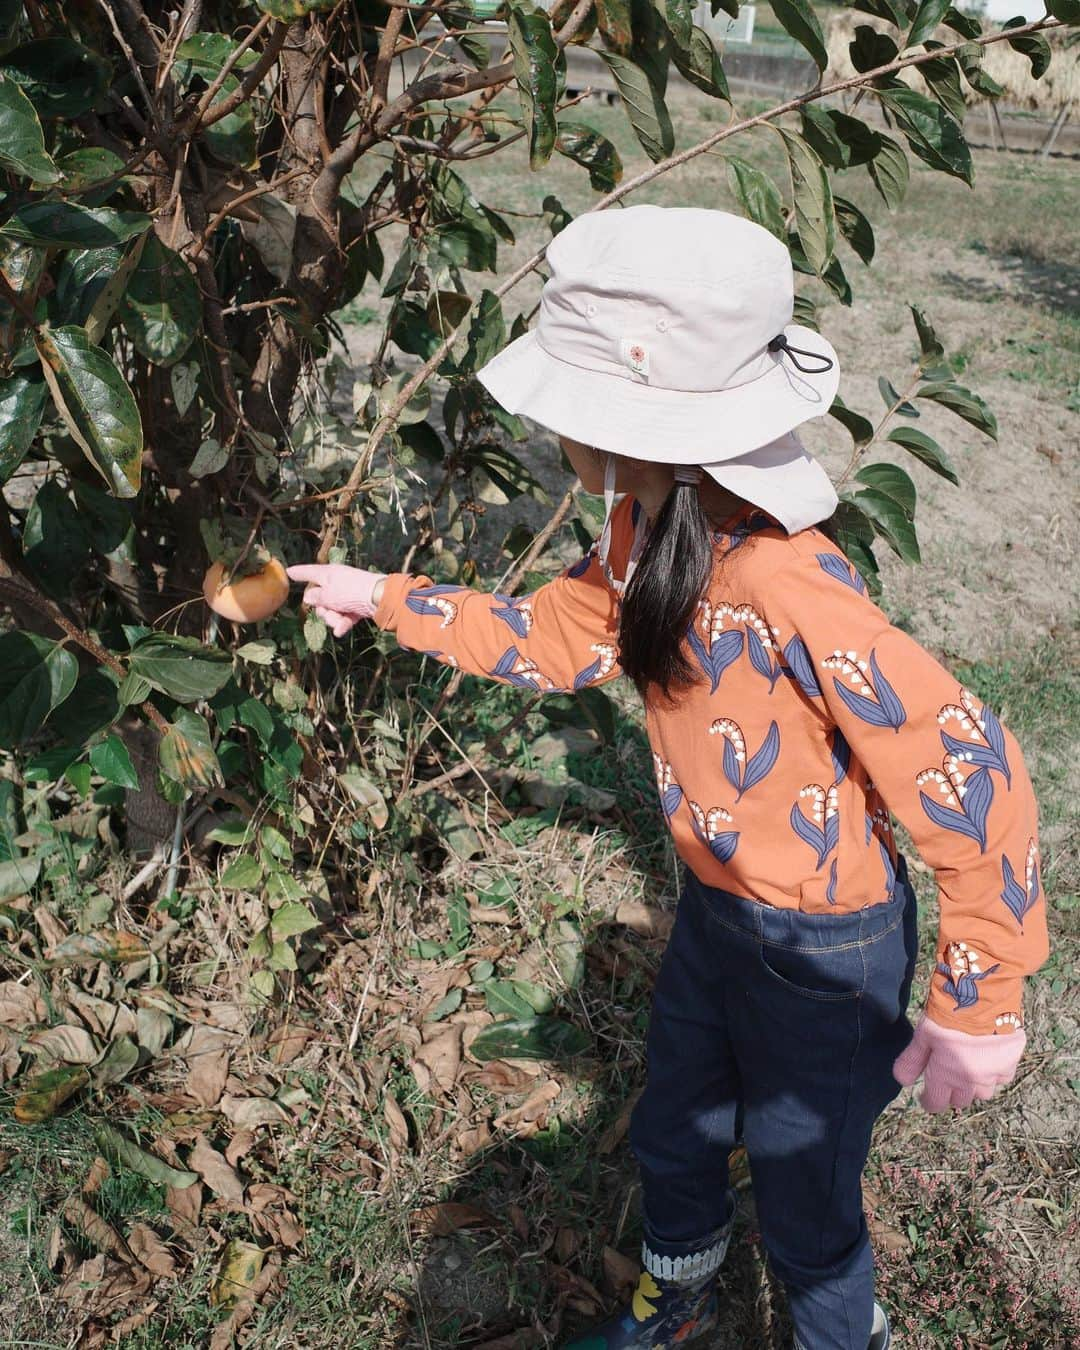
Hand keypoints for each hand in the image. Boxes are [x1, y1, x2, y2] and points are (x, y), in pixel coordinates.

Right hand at [286, 563, 386, 637]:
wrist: (379, 599)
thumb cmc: (350, 592)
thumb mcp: (327, 595)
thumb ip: (315, 597)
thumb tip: (309, 597)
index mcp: (327, 574)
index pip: (309, 572)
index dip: (298, 573)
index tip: (289, 572)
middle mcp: (336, 582)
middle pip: (320, 599)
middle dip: (323, 610)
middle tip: (328, 612)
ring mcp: (346, 595)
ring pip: (331, 610)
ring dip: (333, 618)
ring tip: (340, 620)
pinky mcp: (356, 606)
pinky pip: (344, 616)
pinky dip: (343, 623)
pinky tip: (341, 630)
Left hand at [893, 1015, 1025, 1112]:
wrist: (982, 997)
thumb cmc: (947, 1015)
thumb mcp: (923, 1034)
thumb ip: (912, 1061)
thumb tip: (903, 1081)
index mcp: (946, 1076)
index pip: (936, 1103)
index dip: (929, 1101)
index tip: (925, 1095)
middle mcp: (971, 1082)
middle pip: (960, 1100)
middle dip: (951, 1092)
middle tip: (948, 1074)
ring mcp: (993, 1074)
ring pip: (983, 1092)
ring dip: (974, 1085)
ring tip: (968, 1066)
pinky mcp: (1011, 1062)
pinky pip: (1002, 1077)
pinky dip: (994, 1073)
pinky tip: (988, 1057)